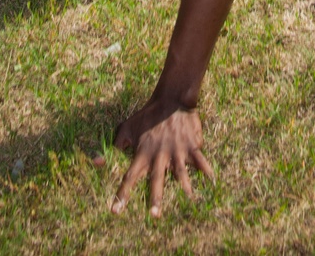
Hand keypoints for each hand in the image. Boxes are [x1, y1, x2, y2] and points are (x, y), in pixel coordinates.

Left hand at [110, 99, 212, 216]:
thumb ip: (118, 142)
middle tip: (154, 215)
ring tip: (189, 198)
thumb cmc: (148, 114)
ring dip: (184, 186)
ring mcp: (177, 151)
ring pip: (180, 172)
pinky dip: (206, 169)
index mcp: (143, 153)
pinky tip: (212, 180)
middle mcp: (159, 155)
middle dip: (155, 198)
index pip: (129, 177)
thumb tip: (103, 158)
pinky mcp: (191, 145)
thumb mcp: (128, 125)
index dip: (122, 194)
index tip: (115, 211)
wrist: (171, 99)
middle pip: (156, 180)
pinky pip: (200, 159)